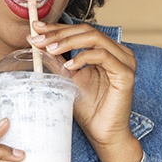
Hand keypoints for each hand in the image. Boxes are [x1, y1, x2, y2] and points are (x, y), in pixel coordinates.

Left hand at [28, 21, 142, 161]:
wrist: (103, 133)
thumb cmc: (89, 108)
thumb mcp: (67, 77)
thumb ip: (56, 59)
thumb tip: (35, 41)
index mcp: (107, 50)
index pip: (80, 31)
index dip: (58, 28)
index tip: (36, 28)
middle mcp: (118, 52)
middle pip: (87, 30)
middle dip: (60, 33)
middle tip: (38, 38)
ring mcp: (124, 61)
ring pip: (94, 38)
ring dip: (69, 42)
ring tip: (50, 50)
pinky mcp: (126, 73)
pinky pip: (103, 56)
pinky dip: (83, 57)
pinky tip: (68, 66)